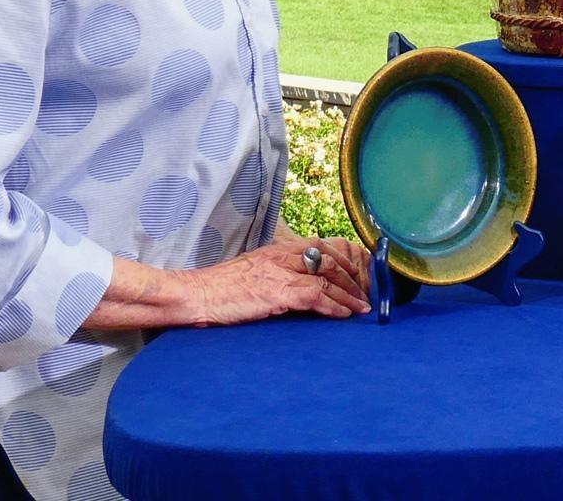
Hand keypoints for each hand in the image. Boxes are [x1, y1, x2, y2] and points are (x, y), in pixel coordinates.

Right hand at [186, 236, 370, 324]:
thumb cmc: (220, 288)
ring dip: (349, 296)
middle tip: (365, 294)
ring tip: (362, 307)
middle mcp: (283, 257)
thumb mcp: (252, 272)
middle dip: (352, 280)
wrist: (197, 295)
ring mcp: (281, 274)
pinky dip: (333, 306)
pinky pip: (315, 297)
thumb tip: (296, 286)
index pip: (321, 248)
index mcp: (278, 250)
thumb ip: (275, 273)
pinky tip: (344, 314)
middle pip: (329, 263)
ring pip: (327, 280)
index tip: (356, 275)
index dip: (343, 262)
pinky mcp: (277, 293)